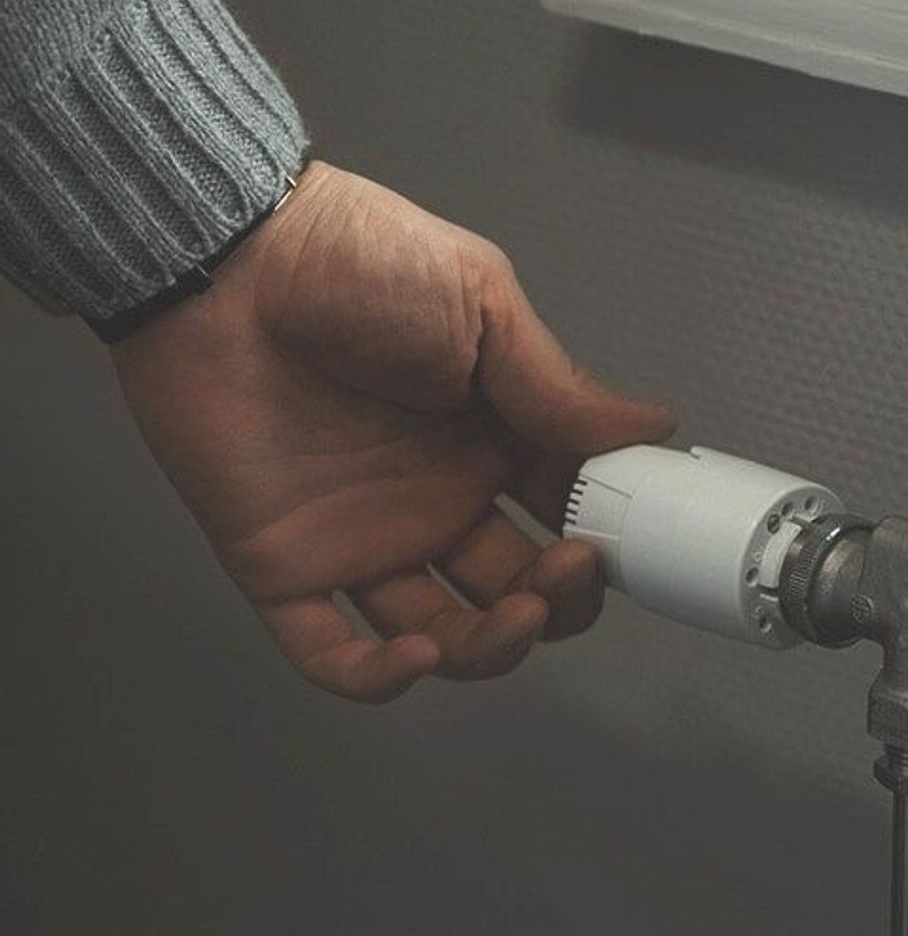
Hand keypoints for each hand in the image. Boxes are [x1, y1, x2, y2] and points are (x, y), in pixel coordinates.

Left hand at [113, 161, 671, 702]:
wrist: (225, 257)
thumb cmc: (354, 260)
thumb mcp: (481, 304)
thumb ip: (558, 384)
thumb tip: (653, 427)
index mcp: (490, 437)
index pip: (568, 514)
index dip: (606, 538)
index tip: (638, 539)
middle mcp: (437, 497)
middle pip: (520, 588)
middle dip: (560, 598)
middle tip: (570, 570)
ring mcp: (365, 537)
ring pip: (445, 634)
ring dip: (491, 647)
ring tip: (516, 614)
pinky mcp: (287, 567)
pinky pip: (330, 653)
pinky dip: (377, 678)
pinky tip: (416, 652)